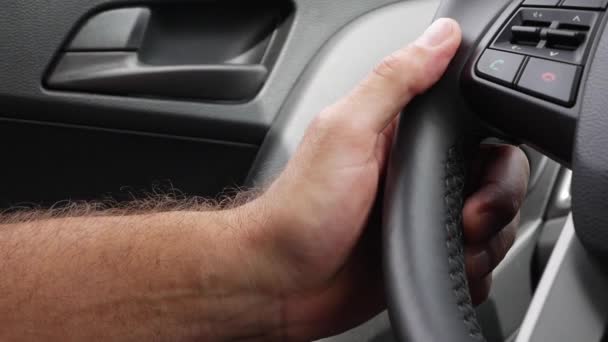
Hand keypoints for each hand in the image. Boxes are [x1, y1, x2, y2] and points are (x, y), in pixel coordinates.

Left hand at [239, 18, 529, 339]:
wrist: (283, 283)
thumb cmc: (301, 210)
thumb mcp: (345, 132)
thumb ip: (393, 82)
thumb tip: (440, 37)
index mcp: (401, 137)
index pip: (476, 124)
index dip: (495, 143)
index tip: (481, 170)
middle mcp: (420, 176)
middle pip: (497, 176)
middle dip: (495, 201)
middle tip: (464, 218)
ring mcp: (426, 217)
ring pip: (496, 222)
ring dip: (485, 241)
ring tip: (448, 245)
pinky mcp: (428, 254)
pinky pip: (478, 260)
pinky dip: (475, 268)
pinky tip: (446, 266)